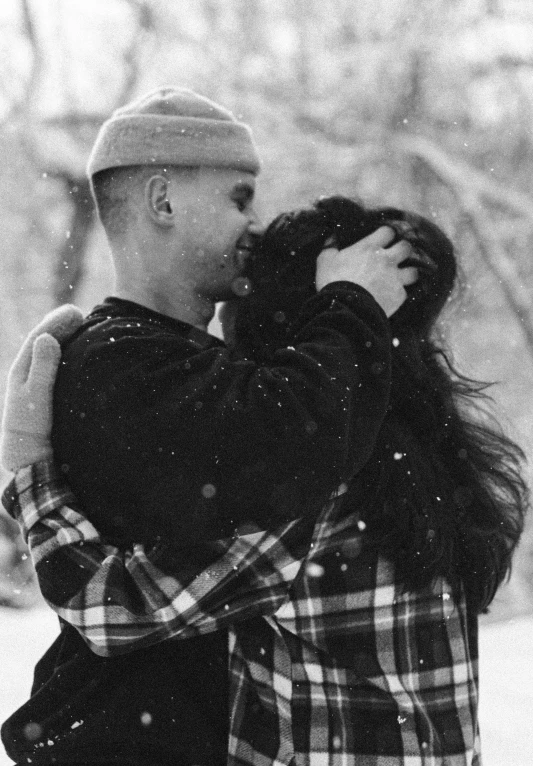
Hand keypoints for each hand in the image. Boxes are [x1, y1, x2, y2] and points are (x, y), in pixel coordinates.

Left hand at [1, 305, 83, 471]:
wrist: (32, 466)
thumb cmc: (30, 434)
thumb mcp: (34, 399)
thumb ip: (41, 369)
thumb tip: (47, 337)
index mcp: (22, 372)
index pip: (40, 338)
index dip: (56, 322)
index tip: (76, 312)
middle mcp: (32, 377)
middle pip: (48, 343)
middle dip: (64, 327)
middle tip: (83, 315)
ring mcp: (45, 389)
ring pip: (58, 358)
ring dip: (71, 342)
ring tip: (89, 330)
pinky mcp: (58, 402)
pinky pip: (67, 374)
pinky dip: (77, 361)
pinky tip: (91, 359)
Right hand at [315, 227, 418, 316]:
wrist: (346, 308)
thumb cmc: (333, 282)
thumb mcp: (325, 261)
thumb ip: (330, 247)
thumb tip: (332, 238)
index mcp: (370, 248)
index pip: (388, 231)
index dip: (386, 235)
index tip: (382, 240)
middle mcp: (387, 260)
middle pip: (406, 247)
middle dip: (402, 250)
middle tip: (395, 256)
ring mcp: (395, 278)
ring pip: (413, 271)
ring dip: (407, 273)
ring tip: (400, 277)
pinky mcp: (398, 295)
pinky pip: (404, 292)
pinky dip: (399, 294)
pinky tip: (393, 296)